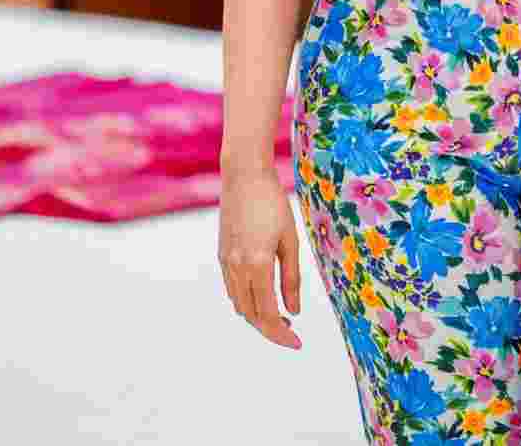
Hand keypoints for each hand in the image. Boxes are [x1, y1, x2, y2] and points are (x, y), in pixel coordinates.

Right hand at [218, 165, 302, 349]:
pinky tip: (263, 296)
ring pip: (240, 305)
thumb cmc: (273, 204)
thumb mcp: (290, 239)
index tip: (298, 344)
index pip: (268, 315)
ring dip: (258, 317)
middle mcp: (237, 268)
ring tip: (282, 316)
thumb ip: (292, 278)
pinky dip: (247, 301)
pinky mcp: (222, 256)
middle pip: (252, 315)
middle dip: (271, 330)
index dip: (282, 334)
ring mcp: (226, 263)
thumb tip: (295, 311)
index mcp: (258, 265)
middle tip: (292, 334)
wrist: (244, 176)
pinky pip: (233, 290)